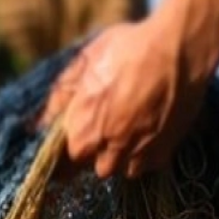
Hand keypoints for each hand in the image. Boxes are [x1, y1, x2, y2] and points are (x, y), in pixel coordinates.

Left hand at [42, 19, 210, 178]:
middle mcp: (109, 149)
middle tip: (107, 126)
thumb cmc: (126, 49)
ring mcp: (140, 153)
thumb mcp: (84, 64)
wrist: (178, 48)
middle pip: (97, 167)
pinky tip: (149, 130)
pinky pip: (149, 164)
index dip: (71, 150)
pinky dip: (146, 154)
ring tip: (129, 129)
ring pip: (123, 170)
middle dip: (98, 152)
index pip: (66, 161)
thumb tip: (39, 124)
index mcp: (83, 130)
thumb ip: (60, 98)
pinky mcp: (166, 150)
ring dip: (122, 156)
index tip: (78, 140)